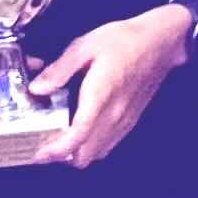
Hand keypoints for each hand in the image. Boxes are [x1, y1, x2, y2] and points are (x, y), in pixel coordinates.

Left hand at [33, 3, 194, 166]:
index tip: (40, 153)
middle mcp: (114, 114)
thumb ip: (59, 70)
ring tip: (59, 140)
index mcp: (100, 96)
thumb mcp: (85, 46)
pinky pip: (108, 144)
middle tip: (44, 146)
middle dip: (62, 157)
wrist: (159, 42)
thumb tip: (38, 88)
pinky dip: (91, 146)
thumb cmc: (126, 40)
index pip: (78, 135)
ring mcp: (124, 120)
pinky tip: (81, 131)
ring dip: (77, 154)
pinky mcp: (130, 120)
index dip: (57, 150)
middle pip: (86, 155)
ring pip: (98, 154)